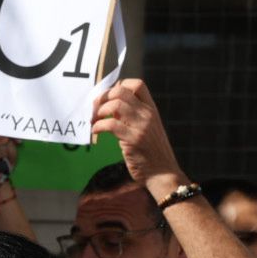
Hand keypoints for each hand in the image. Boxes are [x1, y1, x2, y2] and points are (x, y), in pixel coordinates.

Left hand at [90, 78, 187, 192]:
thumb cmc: (150, 152)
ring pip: (115, 105)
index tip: (107, 98)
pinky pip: (110, 125)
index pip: (137, 84)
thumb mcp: (145, 129)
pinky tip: (95, 131)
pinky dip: (98, 126)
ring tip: (93, 122)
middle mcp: (147, 113)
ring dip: (98, 112)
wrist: (162, 173)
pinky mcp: (133, 139)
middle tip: (94, 110)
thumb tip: (108, 107)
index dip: (118, 86)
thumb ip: (132, 117)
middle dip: (102, 98)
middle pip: (121, 91)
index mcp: (151, 108)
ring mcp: (142, 125)